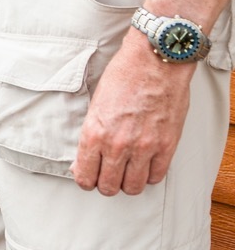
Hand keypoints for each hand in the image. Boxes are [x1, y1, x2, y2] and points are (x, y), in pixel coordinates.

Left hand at [71, 30, 194, 195]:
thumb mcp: (95, 106)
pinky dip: (150, 174)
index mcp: (94, 134)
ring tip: (127, 172)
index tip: (89, 177)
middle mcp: (117, 145)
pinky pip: (157, 176)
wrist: (154, 62)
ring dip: (128, 183)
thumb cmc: (123, 77)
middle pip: (108, 187)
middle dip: (106, 184)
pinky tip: (146, 164)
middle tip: (108, 175)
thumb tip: (83, 162)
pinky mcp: (166, 145)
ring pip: (133, 187)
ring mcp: (144, 147)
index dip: (85, 180)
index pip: (84, 177)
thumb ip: (90, 137)